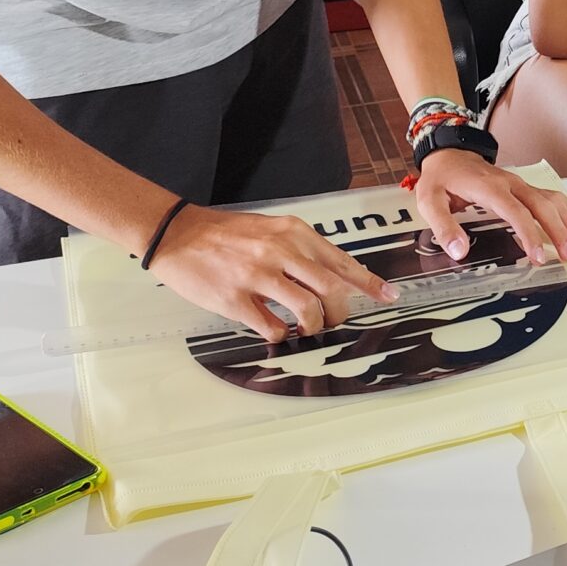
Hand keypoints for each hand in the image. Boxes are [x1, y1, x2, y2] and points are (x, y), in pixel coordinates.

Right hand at [147, 205, 394, 342]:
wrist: (177, 233)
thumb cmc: (226, 234)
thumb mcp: (272, 230)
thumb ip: (302, 250)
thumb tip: (334, 277)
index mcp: (294, 233)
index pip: (342, 262)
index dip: (370, 283)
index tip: (389, 296)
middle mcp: (281, 252)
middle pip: (332, 290)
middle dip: (340, 314)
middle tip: (332, 322)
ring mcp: (258, 276)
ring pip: (308, 311)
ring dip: (313, 327)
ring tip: (304, 330)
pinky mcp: (236, 299)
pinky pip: (273, 327)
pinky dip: (281, 335)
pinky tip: (275, 331)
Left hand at [414, 149, 566, 265]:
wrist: (449, 152)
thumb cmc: (441, 178)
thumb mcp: (429, 201)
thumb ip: (443, 226)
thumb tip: (459, 251)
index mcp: (489, 188)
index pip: (516, 212)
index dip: (529, 235)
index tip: (539, 257)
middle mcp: (511, 184)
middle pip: (542, 206)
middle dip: (559, 231)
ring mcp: (520, 184)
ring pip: (551, 200)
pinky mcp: (524, 186)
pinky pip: (551, 195)